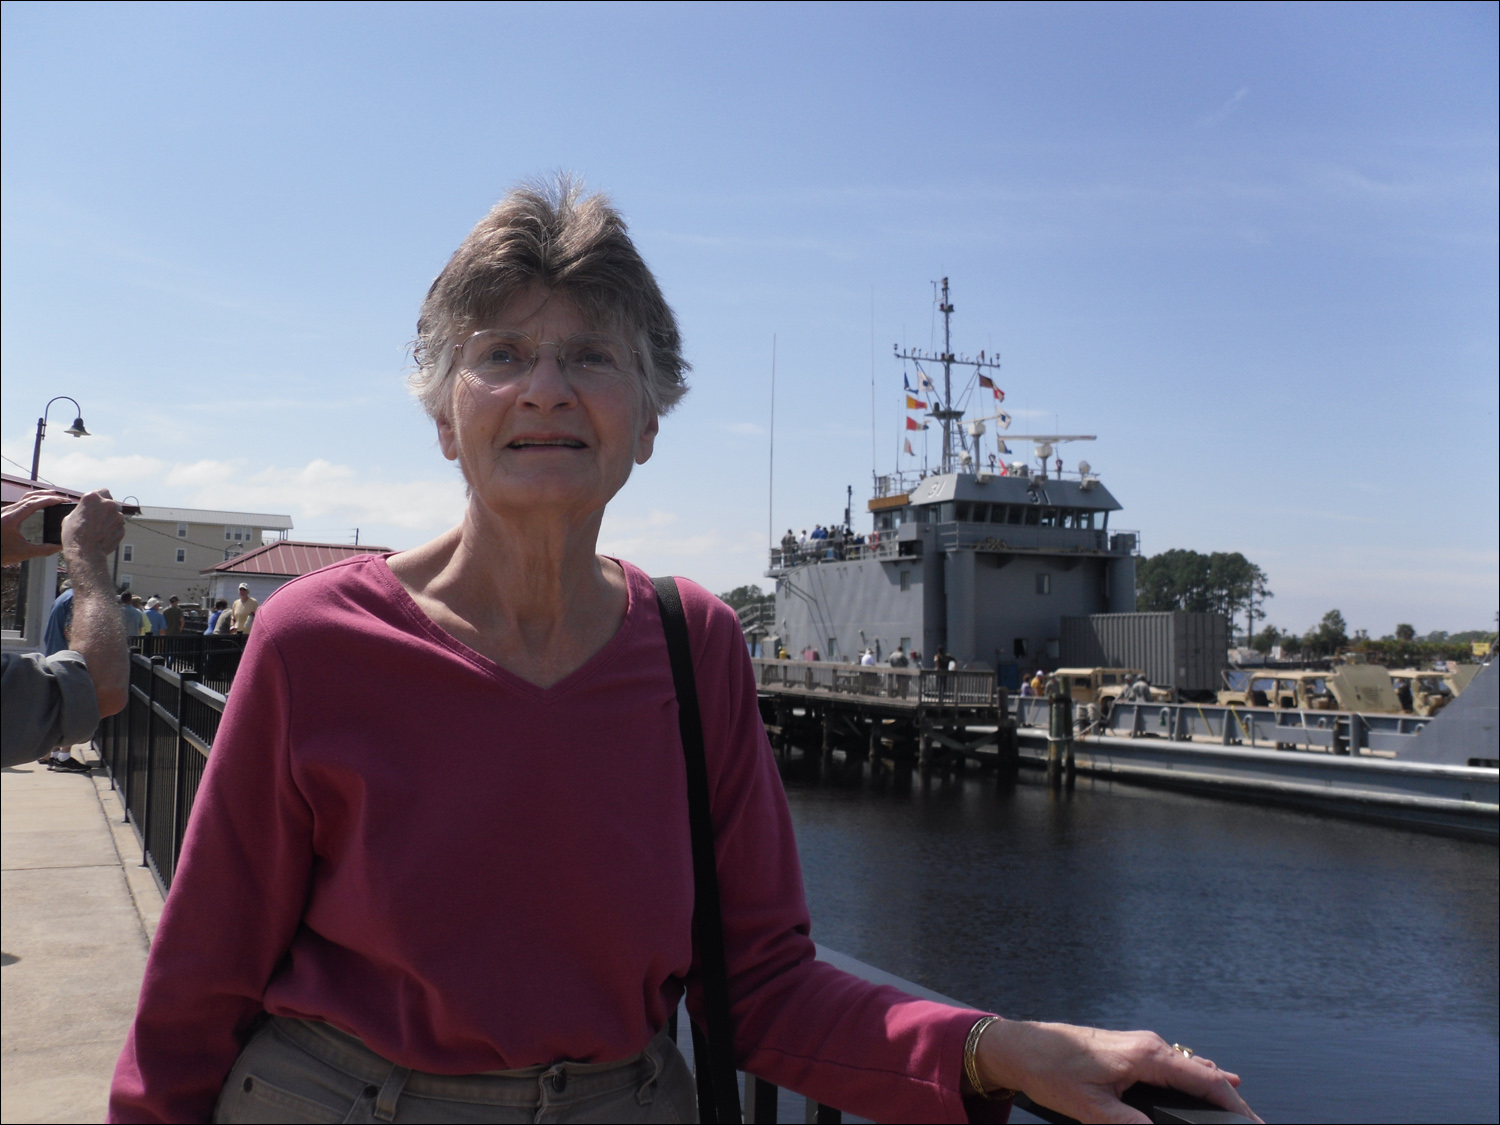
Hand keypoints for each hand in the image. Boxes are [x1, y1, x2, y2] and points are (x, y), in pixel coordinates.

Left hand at [0, 490, 70, 564]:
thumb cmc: (1, 554)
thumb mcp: (24, 553)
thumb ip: (44, 550)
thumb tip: (60, 546)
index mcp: (10, 519)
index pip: (32, 504)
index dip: (48, 500)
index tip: (61, 500)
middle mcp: (6, 512)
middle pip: (29, 497)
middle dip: (47, 496)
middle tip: (61, 498)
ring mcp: (3, 512)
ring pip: (23, 498)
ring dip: (39, 495)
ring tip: (52, 495)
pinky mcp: (3, 514)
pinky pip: (19, 502)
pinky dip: (31, 500)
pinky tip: (38, 503)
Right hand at [61, 489, 125, 564]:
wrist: (85, 552)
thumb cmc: (73, 535)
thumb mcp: (70, 516)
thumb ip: (82, 509)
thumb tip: (85, 510)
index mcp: (92, 498)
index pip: (102, 491)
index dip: (100, 497)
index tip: (99, 503)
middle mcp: (107, 504)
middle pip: (111, 502)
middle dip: (107, 509)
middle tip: (99, 518)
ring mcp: (117, 515)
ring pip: (116, 514)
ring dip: (111, 519)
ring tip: (99, 529)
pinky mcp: (122, 527)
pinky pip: (119, 526)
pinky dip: (114, 529)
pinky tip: (103, 536)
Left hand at [976, 1019, 1260, 1124]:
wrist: (1020, 1045)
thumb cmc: (1050, 1069)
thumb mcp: (1089, 1107)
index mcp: (1145, 1054)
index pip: (1204, 1079)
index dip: (1233, 1102)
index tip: (1253, 1121)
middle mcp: (1147, 1044)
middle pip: (1203, 1072)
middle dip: (1229, 1098)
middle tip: (1250, 1121)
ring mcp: (1139, 1044)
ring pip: (1190, 1066)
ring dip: (1214, 1087)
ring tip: (1235, 1110)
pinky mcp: (1130, 1050)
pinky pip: (1173, 1064)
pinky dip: (1195, 1076)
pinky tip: (1205, 1084)